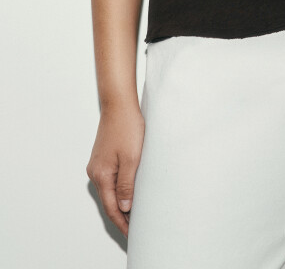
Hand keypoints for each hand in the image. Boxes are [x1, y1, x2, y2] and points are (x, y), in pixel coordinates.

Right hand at [86, 103, 144, 237]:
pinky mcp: (103, 157)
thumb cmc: (127, 128)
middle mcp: (95, 172)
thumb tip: (124, 207)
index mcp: (102, 175)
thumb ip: (127, 184)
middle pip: (108, 201)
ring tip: (133, 214)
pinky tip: (128, 192)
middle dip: (121, 216)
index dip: (122, 223)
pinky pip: (110, 180)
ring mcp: (97, 164)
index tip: (132, 234)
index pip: (112, 207)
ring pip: (108, 191)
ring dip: (120, 203)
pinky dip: (118, 189)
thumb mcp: (132, 158)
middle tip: (134, 228)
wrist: (119, 104)